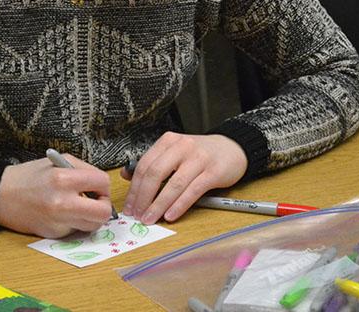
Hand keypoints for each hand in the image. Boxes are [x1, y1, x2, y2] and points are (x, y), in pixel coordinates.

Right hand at [0, 155, 112, 237]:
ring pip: (93, 225)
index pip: (102, 183)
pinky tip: (62, 213)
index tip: (97, 186)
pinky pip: (76, 230)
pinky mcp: (54, 234)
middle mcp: (62, 203)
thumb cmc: (29, 176)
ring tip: (80, 207)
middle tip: (95, 201)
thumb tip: (101, 185)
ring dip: (91, 217)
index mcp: (63, 179)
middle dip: (104, 206)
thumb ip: (82, 171)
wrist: (1, 196)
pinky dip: (74, 222)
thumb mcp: (57, 162)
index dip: (103, 185)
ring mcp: (58, 221)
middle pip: (103, 212)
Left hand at [121, 133, 247, 224]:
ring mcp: (199, 158)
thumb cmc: (199, 154)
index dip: (134, 188)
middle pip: (156, 173)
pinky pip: (193, 191)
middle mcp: (182, 146)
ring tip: (151, 218)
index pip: (145, 165)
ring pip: (174, 184)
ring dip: (159, 205)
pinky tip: (170, 215)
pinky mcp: (213, 172)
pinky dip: (179, 205)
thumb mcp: (174, 152)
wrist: (232, 148)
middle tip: (137, 214)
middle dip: (143, 197)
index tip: (129, 206)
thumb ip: (153, 163)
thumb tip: (126, 176)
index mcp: (168, 141)